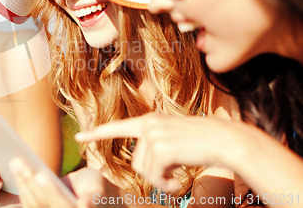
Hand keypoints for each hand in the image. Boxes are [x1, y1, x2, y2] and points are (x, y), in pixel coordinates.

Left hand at [10, 158, 119, 207]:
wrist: (92, 194)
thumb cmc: (97, 189)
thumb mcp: (98, 190)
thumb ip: (92, 199)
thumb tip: (85, 206)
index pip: (59, 204)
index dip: (49, 191)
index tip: (40, 175)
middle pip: (40, 202)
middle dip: (29, 181)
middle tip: (19, 162)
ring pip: (31, 202)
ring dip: (22, 181)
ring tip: (16, 161)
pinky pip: (28, 200)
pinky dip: (22, 184)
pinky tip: (17, 170)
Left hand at [76, 113, 252, 192]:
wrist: (226, 140)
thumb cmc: (203, 142)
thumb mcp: (174, 138)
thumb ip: (155, 144)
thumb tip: (141, 166)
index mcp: (150, 120)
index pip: (118, 127)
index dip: (97, 133)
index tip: (80, 136)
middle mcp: (149, 124)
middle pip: (136, 162)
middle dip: (152, 176)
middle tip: (171, 180)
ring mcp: (154, 134)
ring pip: (144, 171)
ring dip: (161, 182)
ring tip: (177, 179)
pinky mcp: (161, 147)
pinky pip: (155, 176)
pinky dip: (167, 186)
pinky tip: (179, 183)